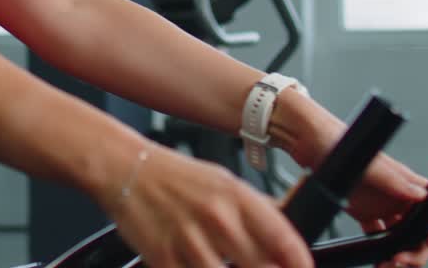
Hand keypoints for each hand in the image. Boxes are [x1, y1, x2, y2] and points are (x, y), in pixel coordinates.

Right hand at [99, 143, 312, 267]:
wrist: (126, 168)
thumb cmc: (177, 178)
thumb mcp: (225, 183)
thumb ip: (260, 211)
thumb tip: (292, 234)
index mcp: (238, 197)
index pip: (285, 241)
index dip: (301, 264)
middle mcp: (218, 218)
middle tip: (260, 267)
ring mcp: (190, 240)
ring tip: (223, 264)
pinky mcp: (164, 258)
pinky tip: (200, 266)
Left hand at [283, 98, 427, 267]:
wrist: (310, 140)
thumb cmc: (340, 142)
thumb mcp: (369, 165)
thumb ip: (395, 180)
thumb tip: (422, 195)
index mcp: (406, 182)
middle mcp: (399, 195)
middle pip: (421, 229)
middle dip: (417, 250)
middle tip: (399, 261)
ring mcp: (382, 204)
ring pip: (401, 236)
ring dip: (399, 253)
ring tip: (385, 265)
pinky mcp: (364, 210)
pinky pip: (378, 236)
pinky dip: (378, 251)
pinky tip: (373, 259)